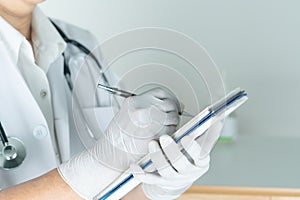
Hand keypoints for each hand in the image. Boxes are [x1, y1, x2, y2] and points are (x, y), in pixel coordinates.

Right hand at [58, 88, 180, 198]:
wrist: (110, 154)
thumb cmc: (117, 136)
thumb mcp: (128, 113)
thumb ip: (148, 106)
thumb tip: (173, 104)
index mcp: (134, 102)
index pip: (161, 92)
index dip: (169, 97)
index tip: (171, 103)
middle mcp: (142, 110)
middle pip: (169, 103)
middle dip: (173, 110)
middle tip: (171, 115)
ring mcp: (149, 123)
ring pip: (172, 117)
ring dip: (172, 122)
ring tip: (165, 126)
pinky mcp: (155, 136)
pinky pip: (171, 130)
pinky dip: (170, 132)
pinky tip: (162, 135)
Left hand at [130, 132, 216, 199]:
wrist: (181, 178)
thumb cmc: (191, 158)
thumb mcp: (202, 146)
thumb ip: (208, 132)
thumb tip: (218, 116)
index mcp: (200, 162)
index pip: (199, 156)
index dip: (193, 149)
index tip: (186, 138)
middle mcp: (188, 172)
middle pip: (181, 164)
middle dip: (172, 151)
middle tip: (165, 138)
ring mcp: (174, 178)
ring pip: (166, 171)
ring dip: (158, 157)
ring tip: (153, 144)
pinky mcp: (161, 182)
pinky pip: (150, 179)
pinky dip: (142, 174)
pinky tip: (134, 167)